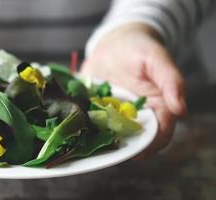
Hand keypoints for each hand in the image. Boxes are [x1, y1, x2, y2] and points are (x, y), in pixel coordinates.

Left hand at [81, 22, 186, 157]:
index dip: (150, 145)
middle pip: (132, 140)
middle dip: (122, 146)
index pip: (159, 134)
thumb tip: (181, 110)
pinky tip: (74, 126)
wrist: (114, 42)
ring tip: (89, 140)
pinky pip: (89, 123)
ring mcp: (113, 115)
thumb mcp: (157, 59)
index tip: (138, 152)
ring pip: (109, 135)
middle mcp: (135, 116)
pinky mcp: (94, 111)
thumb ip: (171, 81)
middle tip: (108, 148)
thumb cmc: (140, 49)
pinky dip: (82, 126)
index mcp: (157, 108)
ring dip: (100, 140)